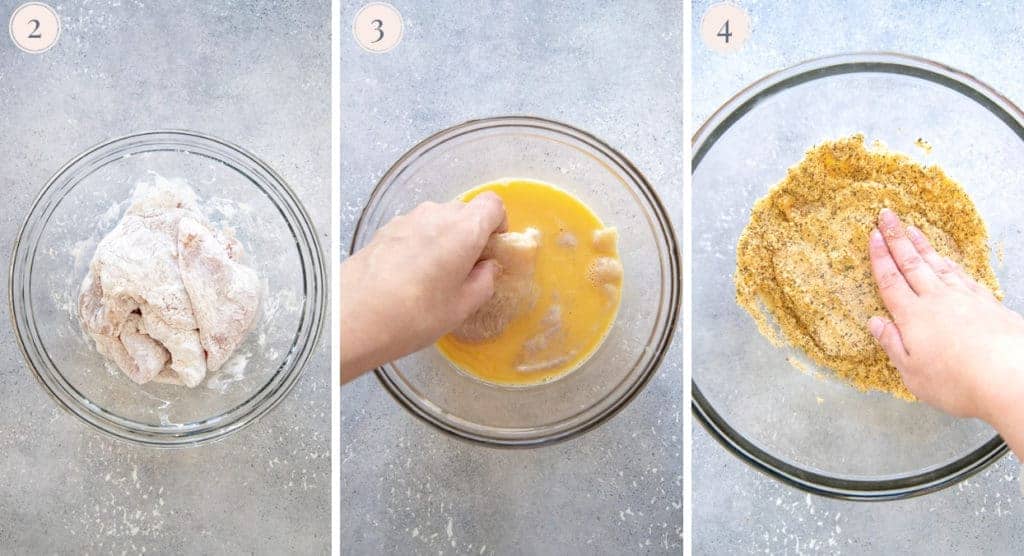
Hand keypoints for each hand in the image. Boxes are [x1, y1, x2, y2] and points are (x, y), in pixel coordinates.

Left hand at [340, 193, 506, 382]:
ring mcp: (407, 219)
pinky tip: (409, 276)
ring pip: (437, 220)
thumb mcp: (462, 307)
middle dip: (471, 235)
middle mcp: (436, 214)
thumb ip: (484, 281)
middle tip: (467, 269)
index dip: (498, 223)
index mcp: (463, 229)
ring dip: (444, 240)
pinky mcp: (385, 230)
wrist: (352, 318)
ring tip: (435, 277)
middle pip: (464, 211)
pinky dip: (420, 244)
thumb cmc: (414, 315)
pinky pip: (414, 230)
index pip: (493, 204)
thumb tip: (487, 267)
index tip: (493, 247)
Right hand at [868, 208, 1023, 458]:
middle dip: (897, 238)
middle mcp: (937, 300)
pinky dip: (952, 264)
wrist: (1011, 377)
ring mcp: (965, 299)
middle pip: (912, 264)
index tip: (873, 235)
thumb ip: (892, 344)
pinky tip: (948, 261)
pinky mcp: (988, 304)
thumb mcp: (912, 372)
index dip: (880, 257)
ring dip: (923, 246)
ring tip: (913, 229)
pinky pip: (963, 277)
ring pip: (938, 265)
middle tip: (887, 215)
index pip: (891, 281)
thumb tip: (875, 322)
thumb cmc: (956, 382)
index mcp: (913, 316)